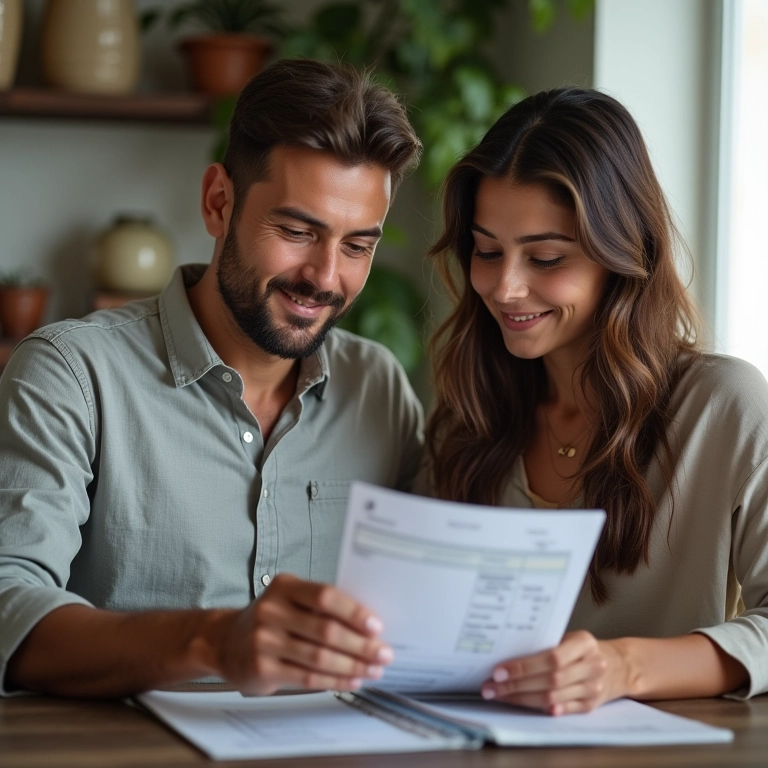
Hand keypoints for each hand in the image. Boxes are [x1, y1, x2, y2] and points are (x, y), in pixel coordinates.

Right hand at [215, 574, 392, 695]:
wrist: (225, 641)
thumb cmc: (270, 619)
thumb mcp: (289, 600)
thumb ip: (321, 607)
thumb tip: (368, 624)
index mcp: (285, 586)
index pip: (324, 596)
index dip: (353, 612)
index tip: (377, 626)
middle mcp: (271, 611)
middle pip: (325, 630)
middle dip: (360, 645)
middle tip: (383, 653)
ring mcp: (264, 640)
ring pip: (319, 657)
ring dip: (352, 665)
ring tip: (373, 670)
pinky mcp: (262, 668)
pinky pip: (307, 677)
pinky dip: (334, 680)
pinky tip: (352, 680)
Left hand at [480, 630, 628, 714]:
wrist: (619, 665)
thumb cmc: (583, 648)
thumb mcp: (570, 637)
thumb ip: (547, 644)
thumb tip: (507, 654)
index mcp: (585, 642)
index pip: (551, 658)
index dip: (524, 666)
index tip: (498, 671)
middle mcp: (593, 666)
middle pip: (550, 680)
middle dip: (516, 685)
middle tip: (490, 687)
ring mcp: (594, 688)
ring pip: (553, 697)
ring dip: (521, 698)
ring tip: (498, 695)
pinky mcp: (591, 706)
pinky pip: (563, 710)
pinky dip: (543, 709)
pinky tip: (523, 706)